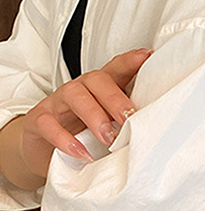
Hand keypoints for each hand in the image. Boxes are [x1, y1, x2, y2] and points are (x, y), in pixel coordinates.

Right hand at [19, 47, 153, 179]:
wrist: (45, 153)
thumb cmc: (83, 136)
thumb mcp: (108, 127)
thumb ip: (127, 123)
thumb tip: (159, 130)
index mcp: (99, 89)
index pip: (115, 69)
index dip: (130, 62)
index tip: (149, 56)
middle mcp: (79, 90)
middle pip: (97, 80)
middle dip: (116, 99)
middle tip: (129, 119)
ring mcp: (58, 103)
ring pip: (74, 96)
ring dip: (94, 116)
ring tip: (108, 138)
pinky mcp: (39, 121)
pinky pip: (49, 124)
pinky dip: (66, 139)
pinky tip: (82, 153)